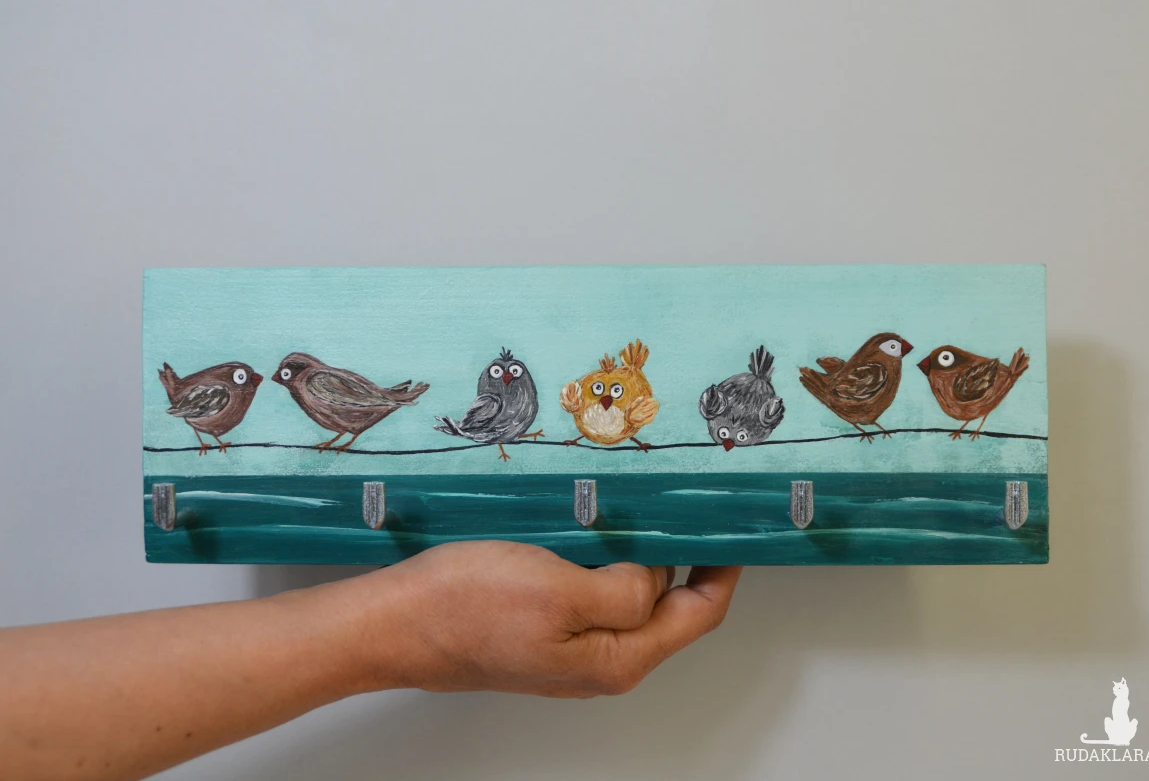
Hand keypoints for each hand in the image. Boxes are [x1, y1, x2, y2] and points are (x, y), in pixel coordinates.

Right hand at [346, 541, 740, 697]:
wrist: (394, 624)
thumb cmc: (466, 608)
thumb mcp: (563, 592)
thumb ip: (625, 591)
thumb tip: (656, 577)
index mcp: (616, 659)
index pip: (698, 615)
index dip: (723, 571)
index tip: (735, 527)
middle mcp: (599, 661)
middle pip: (667, 610)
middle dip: (685, 559)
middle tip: (688, 505)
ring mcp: (569, 647)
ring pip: (628, 599)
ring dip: (641, 556)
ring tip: (644, 508)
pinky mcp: (542, 629)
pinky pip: (592, 593)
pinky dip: (605, 560)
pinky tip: (594, 528)